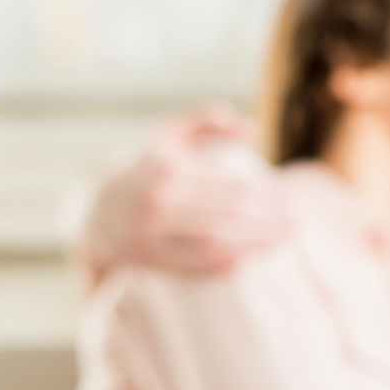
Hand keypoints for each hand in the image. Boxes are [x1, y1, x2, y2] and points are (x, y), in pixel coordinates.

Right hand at [83, 105, 291, 275]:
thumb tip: (252, 129)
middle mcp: (157, 202)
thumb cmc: (143, 168)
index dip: (265, 192)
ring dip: (256, 243)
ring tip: (284, 238)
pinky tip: (254, 256)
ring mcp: (151, 235)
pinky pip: (197, 265)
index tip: (288, 194)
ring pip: (216, 242)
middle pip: (227, 214)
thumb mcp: (167, 136)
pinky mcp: (150, 260)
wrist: (94, 210)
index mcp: (166, 168)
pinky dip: (230, 262)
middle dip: (267, 219)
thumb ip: (207, 124)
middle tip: (295, 220)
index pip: (229, 183)